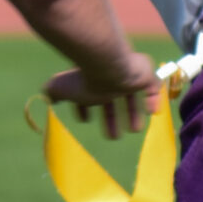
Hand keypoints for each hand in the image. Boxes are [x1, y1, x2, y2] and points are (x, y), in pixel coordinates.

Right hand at [44, 51, 162, 138]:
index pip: (89, 95)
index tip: (85, 121)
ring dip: (133, 114)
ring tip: (134, 130)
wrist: (106, 65)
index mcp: (91, 80)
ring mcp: (128, 76)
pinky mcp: (145, 75)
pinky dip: (153, 100)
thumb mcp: (61, 87)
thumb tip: (48, 98)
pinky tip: (152, 112)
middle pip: (112, 100)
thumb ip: (53, 93)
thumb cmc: (83, 78)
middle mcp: (110, 78)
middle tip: (113, 136)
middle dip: (112, 119)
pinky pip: (153, 88)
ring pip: (132, 97)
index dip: (86, 108)